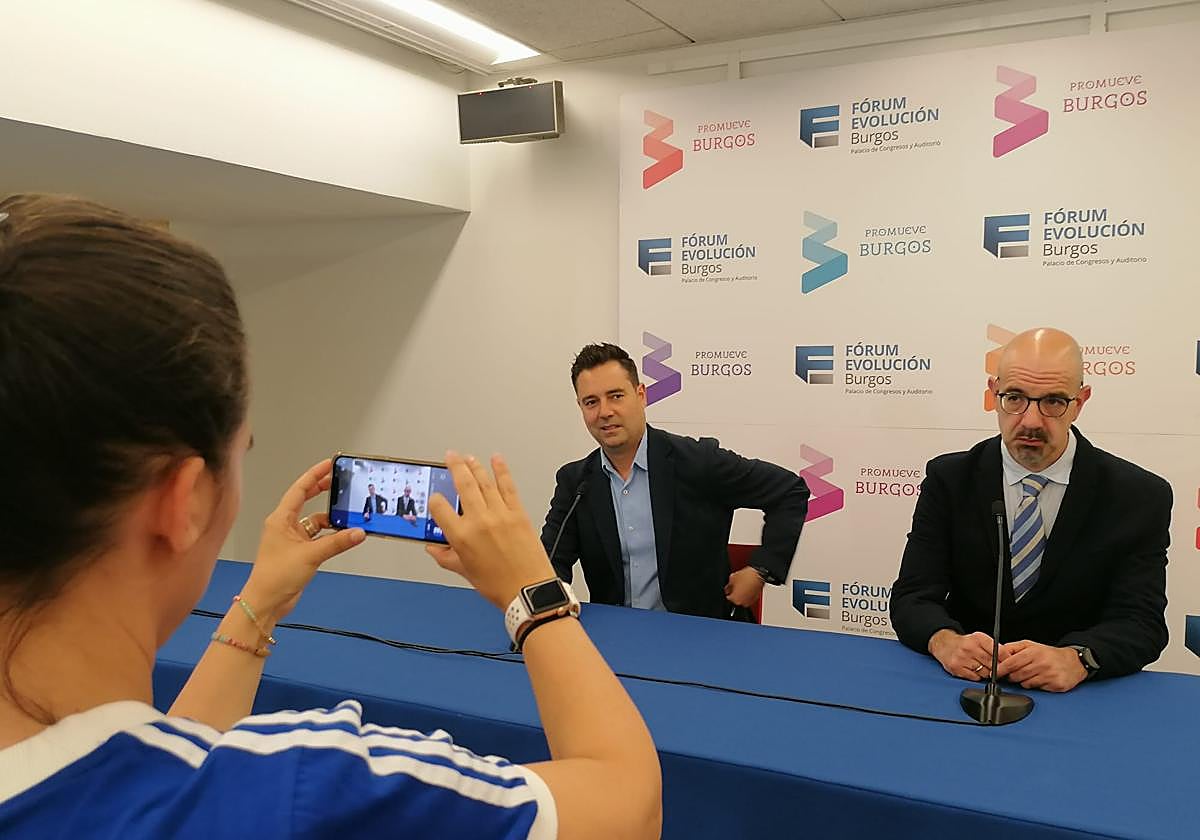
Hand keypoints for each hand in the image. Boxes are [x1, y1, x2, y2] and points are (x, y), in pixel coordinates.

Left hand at [240, 459, 364, 621]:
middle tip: (340, 481)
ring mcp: (292, 539)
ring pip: (314, 521)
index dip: (314, 475)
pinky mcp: (299, 552)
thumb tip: (358, 532)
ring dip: (330, 518)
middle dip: (322, 490)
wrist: (266, 602)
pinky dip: (330, 535)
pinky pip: (318, 537)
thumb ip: (337, 542)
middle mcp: (285, 526)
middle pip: (305, 500)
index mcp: (280, 519)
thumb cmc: (276, 576)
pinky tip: (343, 535)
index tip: (329, 465)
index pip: (299, 489)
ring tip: (348, 513)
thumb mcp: (311, 555)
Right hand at [424, 452, 555, 610]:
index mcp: (461, 536)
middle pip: (462, 484)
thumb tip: (433, 548)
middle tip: (450, 456)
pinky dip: (502, 470)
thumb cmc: (500, 585)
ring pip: (483, 481)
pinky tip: (497, 460)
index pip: (440, 508)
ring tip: (468, 457)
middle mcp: (479, 521)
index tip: (436, 498)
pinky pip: (507, 485)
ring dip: (474, 465)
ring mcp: (499, 514)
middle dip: (454, 466)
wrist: (529, 590)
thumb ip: (446, 557)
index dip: (435, 500)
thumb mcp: (465, 572)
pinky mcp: (518, 512)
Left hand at [724, 566, 764, 607]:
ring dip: (741, 594)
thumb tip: (727, 589)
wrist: (759, 574)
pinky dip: (747, 594)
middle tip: (736, 586)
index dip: (728, 592)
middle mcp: (742, 603)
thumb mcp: (732, 578)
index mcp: (734, 599)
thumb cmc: (747, 576)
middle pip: (736, 600)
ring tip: (743, 585)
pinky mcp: (755, 598)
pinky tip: (747, 586)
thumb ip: (728, 586)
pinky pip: (749, 597)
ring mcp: (750, 601)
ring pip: (743, 599)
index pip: (728, 598)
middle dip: (735, 593)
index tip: (729, 589)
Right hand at [928, 629, 1006, 680]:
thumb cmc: (965, 643)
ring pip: (984, 672)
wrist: (944, 644)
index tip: (1009, 664)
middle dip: (997, 668)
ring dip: (986, 672)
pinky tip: (972, 670)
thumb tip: (1009, 660)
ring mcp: (962, 658)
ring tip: (980, 666)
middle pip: (992, 664)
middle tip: (996, 668)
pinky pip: (975, 678)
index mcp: (978, 638)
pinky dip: (976, 676)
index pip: (999, 651)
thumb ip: (993, 648)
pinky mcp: (956, 668)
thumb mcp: (979, 639)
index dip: (1006, 660)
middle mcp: (969, 647)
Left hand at [995, 640, 1086, 691]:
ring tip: (1029, 674)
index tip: (995, 673)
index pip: (1012, 663)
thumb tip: (998, 652)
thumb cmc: (1049, 654)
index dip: (1001, 669)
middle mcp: (1042, 664)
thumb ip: (1013, 648)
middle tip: (1012, 674)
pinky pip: (1037, 689)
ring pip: (1026, 683)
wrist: (1074, 662)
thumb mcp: (1030, 645)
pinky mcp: (1056, 685)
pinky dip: (1035, 685)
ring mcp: (1050, 675)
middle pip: (1017, 675)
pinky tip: (1040, 679)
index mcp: (1034, 652)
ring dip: (1023, 681)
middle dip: (1011, 676)